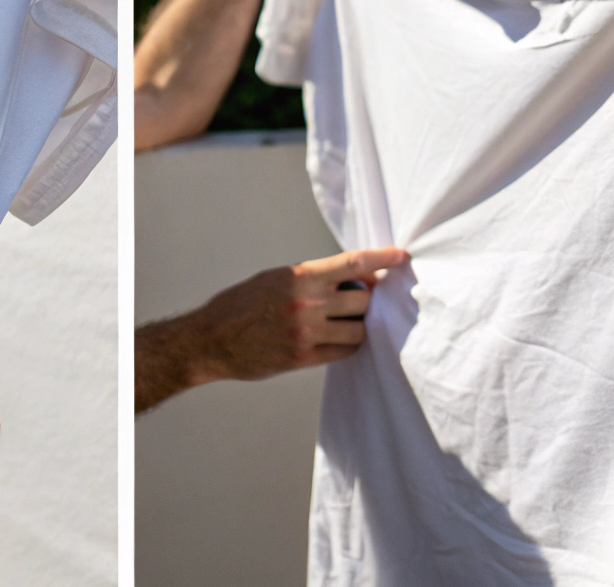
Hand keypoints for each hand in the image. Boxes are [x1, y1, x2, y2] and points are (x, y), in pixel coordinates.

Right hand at [135, 248, 408, 412]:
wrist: (212, 339)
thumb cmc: (242, 304)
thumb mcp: (276, 278)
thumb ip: (313, 278)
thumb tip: (356, 278)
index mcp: (299, 276)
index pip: (352, 263)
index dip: (382, 258)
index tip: (401, 256)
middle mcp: (307, 303)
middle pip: (363, 298)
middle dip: (365, 298)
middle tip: (357, 299)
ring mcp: (307, 332)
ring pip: (359, 328)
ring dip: (359, 324)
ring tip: (343, 321)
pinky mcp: (303, 357)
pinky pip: (345, 351)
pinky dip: (348, 344)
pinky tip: (338, 339)